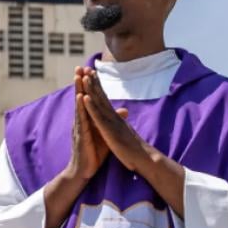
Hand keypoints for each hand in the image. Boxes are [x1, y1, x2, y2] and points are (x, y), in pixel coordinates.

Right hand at [42, 69, 129, 227]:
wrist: (84, 171)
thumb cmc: (94, 153)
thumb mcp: (107, 134)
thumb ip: (113, 121)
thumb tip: (124, 110)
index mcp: (88, 120)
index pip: (88, 98)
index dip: (89, 84)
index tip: (90, 70)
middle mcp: (81, 120)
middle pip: (80, 97)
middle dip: (80, 82)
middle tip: (80, 66)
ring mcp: (79, 127)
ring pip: (79, 105)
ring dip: (78, 89)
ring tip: (78, 76)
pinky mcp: (81, 135)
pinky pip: (81, 119)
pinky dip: (80, 107)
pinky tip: (80, 97)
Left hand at [80, 68, 187, 216]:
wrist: (144, 159)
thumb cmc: (134, 148)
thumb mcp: (125, 132)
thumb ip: (121, 122)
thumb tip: (121, 115)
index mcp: (115, 117)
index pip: (105, 98)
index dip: (98, 85)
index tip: (91, 73)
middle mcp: (113, 116)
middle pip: (101, 95)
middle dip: (93, 81)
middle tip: (86, 67)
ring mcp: (111, 122)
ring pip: (99, 102)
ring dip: (91, 89)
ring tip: (84, 76)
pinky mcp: (109, 131)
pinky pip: (98, 117)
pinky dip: (91, 107)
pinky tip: (85, 97)